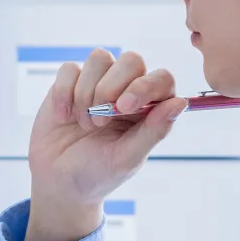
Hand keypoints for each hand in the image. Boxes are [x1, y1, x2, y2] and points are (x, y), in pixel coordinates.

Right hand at [24, 49, 186, 240]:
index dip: (144, 86)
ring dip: (87, 92)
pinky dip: (65, 92)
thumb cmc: (99, 174)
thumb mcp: (127, 158)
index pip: (161, 79)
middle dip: (111, 87)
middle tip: (100, 120)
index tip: (123, 107)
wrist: (59, 182)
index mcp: (150, 108)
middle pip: (131, 60)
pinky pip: (70, 69)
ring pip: (100, 58)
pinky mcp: (69, 83)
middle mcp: (127, 90)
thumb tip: (180, 103)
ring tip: (84, 123)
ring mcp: (98, 83)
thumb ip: (154, 131)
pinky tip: (63, 117)